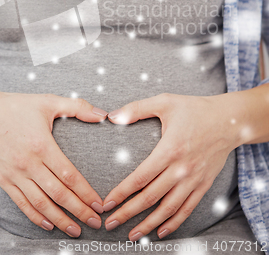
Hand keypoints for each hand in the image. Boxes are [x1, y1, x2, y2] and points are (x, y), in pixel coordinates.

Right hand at [0, 91, 106, 236]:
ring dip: (60, 219)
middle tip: (95, 222)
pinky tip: (49, 224)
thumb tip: (102, 114)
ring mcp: (15, 174)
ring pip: (41, 203)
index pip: (69, 175)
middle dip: (79, 210)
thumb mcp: (48, 101)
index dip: (85, 192)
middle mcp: (29, 163)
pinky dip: (36, 216)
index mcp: (42, 145)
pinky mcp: (4, 180)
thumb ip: (77, 107)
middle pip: (58, 194)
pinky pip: (22, 203)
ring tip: (75, 229)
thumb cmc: (17, 107)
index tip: (99, 204)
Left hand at [102, 92, 240, 240]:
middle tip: (110, 223)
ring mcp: (194, 179)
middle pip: (150, 197)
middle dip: (128, 212)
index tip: (107, 203)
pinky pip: (187, 208)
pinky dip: (174, 222)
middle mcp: (182, 169)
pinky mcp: (204, 184)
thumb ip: (136, 109)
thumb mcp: (164, 102)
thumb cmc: (194, 109)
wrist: (229, 120)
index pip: (140, 177)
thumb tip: (111, 116)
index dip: (122, 192)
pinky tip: (160, 231)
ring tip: (132, 234)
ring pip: (168, 208)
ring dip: (148, 223)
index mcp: (169, 149)